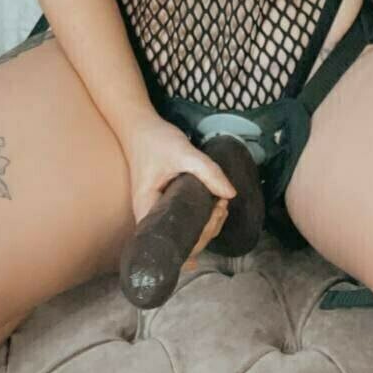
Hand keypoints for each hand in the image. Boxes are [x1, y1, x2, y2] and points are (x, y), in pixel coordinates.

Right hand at [124, 114, 236, 270]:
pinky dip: (200, 219)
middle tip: (221, 204)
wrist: (140, 129)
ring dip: (207, 224)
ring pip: (184, 234)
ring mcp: (157, 214)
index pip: (174, 242)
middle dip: (208, 229)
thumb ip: (207, 171)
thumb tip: (231, 194)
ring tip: (220, 203)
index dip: (200, 236)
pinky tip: (213, 211)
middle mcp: (149, 218)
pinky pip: (183, 223)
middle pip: (182, 243)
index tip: (216, 211)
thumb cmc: (155, 141)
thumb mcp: (183, 152)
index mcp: (147, 210)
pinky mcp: (164, 208)